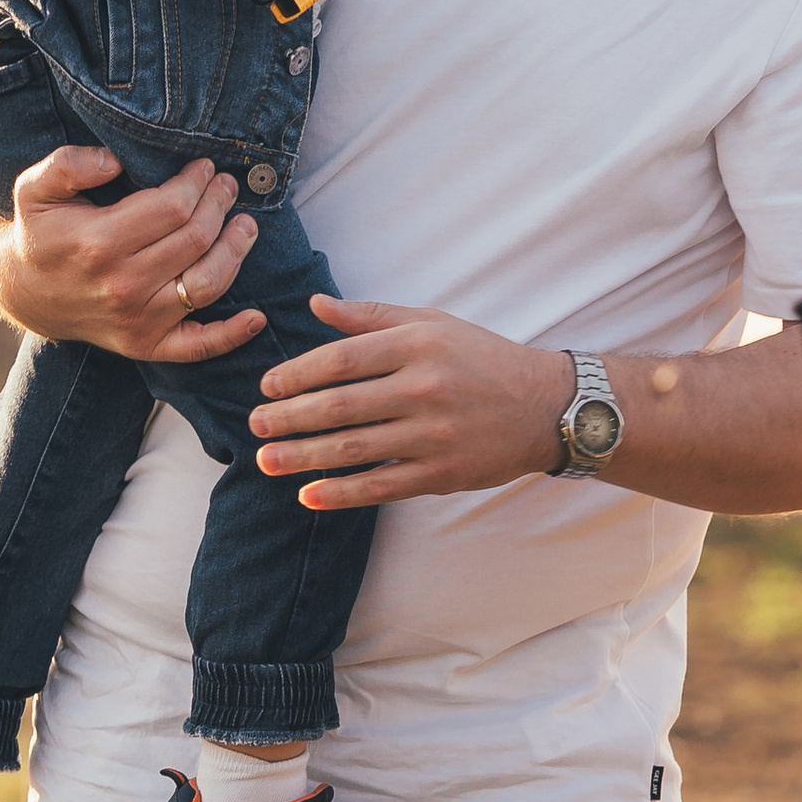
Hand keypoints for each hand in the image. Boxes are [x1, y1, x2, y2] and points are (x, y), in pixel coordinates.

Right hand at [0, 142, 264, 360]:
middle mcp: (123, 285)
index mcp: (99, 243)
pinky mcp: (147, 345)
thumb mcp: (35, 188)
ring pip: (208, 283)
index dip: (196, 183)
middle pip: (196, 239)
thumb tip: (115, 160)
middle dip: (219, 205)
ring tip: (246, 226)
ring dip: (236, 251)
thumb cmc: (39, 233)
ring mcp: (138, 320)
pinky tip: (257, 317)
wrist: (24, 292)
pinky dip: (232, 335)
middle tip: (227, 187)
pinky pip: (198, 346)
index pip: (172, 207)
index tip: (204, 167)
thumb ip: (69, 165)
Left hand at [250, 297, 571, 506]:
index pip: (341, 360)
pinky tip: (308, 496)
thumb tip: (314, 305)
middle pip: (339, 406)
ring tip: (267, 461)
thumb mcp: (432, 323)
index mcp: (417, 345)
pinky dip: (341, 493)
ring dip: (302, 457)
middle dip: (288, 418)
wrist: (546, 406)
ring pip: (353, 449)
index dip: (297, 375)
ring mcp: (433, 435)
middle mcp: (424, 388)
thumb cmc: (482, 359)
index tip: (267, 387)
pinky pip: (381, 486)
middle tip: (255, 426)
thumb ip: (371, 317)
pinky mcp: (443, 473)